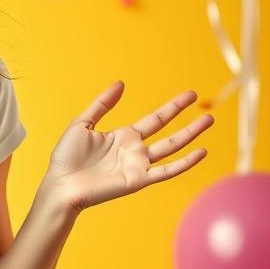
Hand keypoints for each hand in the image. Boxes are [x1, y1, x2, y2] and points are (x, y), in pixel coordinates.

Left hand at [41, 82, 213, 214]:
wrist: (60, 185)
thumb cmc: (66, 158)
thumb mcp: (82, 124)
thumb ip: (102, 104)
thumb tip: (120, 83)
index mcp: (124, 137)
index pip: (155, 119)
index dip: (173, 107)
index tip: (191, 95)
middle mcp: (135, 151)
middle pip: (169, 133)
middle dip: (188, 122)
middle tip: (209, 111)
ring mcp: (138, 166)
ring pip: (171, 148)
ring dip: (191, 136)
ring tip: (209, 122)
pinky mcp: (137, 180)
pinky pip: (166, 171)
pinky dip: (184, 163)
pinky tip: (201, 152)